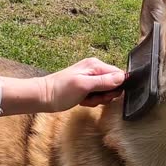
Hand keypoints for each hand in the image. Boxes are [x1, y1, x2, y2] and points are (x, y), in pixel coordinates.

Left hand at [0, 58, 124, 116]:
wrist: (43, 97)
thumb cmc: (60, 91)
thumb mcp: (84, 85)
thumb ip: (104, 81)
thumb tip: (122, 77)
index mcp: (96, 65)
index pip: (118, 74)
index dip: (115, 88)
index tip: (104, 94)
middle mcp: (95, 69)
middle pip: (113, 84)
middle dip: (105, 95)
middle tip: (93, 98)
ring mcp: (90, 78)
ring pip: (105, 91)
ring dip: (97, 99)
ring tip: (85, 99)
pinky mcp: (86, 86)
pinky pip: (97, 95)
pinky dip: (92, 101)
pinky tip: (82, 101)